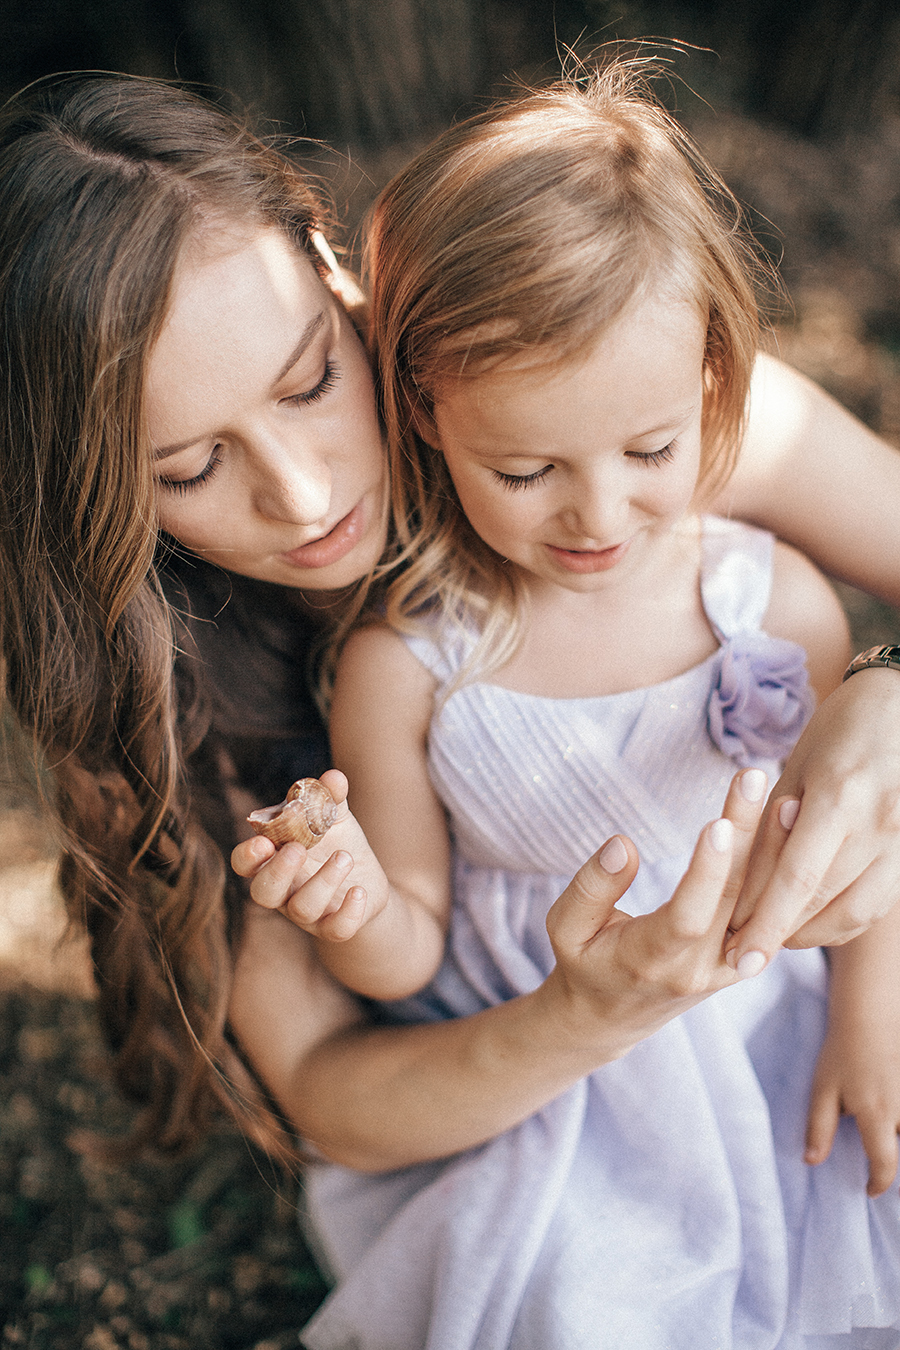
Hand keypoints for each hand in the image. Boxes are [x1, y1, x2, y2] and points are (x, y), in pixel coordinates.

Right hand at [232, 770, 389, 941]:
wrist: (366, 881)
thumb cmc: (336, 844)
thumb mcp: (334, 818)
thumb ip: (329, 797)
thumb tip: (334, 778)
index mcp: (272, 860)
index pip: (245, 863)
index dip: (248, 856)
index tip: (262, 842)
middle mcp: (283, 891)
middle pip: (263, 893)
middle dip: (278, 872)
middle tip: (298, 849)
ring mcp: (306, 913)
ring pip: (302, 908)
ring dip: (322, 882)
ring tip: (345, 857)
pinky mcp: (333, 927)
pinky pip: (335, 931)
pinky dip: (347, 913)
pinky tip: (359, 891)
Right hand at [542, 769, 768, 1060]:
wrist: (612, 1017)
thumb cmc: (584, 961)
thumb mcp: (565, 928)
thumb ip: (591, 888)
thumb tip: (623, 843)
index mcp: (649, 959)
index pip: (687, 917)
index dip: (706, 873)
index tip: (718, 823)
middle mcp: (697, 968)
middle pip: (733, 899)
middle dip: (747, 836)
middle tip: (754, 780)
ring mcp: (726, 966)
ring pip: (760, 906)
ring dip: (776, 854)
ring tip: (787, 802)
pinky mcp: (743, 958)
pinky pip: (768, 915)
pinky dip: (781, 873)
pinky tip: (787, 831)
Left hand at [726, 669, 899, 969]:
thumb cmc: (840, 729)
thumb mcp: (795, 767)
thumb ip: (771, 826)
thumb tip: (739, 888)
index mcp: (839, 797)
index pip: (795, 880)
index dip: (763, 924)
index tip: (735, 956)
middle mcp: (877, 825)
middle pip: (820, 901)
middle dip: (776, 935)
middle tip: (739, 958)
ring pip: (852, 913)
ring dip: (808, 935)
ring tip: (769, 942)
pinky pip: (875, 905)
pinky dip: (840, 922)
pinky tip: (809, 924)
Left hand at [806, 1009, 899, 1196]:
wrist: (871, 1015)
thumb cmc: (843, 1052)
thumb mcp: (823, 1089)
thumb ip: (819, 1129)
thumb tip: (812, 1162)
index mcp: (878, 1115)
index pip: (885, 1164)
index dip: (879, 1183)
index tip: (870, 1190)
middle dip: (896, 1156)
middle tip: (883, 1156)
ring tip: (887, 1134)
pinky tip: (895, 1117)